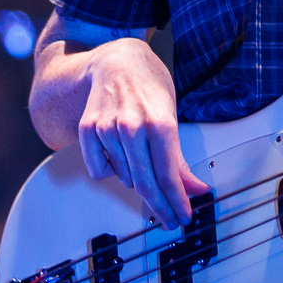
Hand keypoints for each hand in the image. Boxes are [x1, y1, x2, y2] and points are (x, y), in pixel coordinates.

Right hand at [77, 38, 210, 229]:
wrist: (116, 61)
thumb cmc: (149, 87)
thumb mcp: (172, 118)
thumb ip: (180, 159)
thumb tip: (196, 190)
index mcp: (159, 123)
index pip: (168, 175)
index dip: (176, 201)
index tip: (183, 217)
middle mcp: (131, 126)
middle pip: (145, 183)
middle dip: (160, 207)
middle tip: (170, 221)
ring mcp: (106, 128)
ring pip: (123, 177)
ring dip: (136, 180)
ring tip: (142, 162)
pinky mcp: (87, 130)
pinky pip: (99, 169)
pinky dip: (110, 170)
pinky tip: (119, 155)